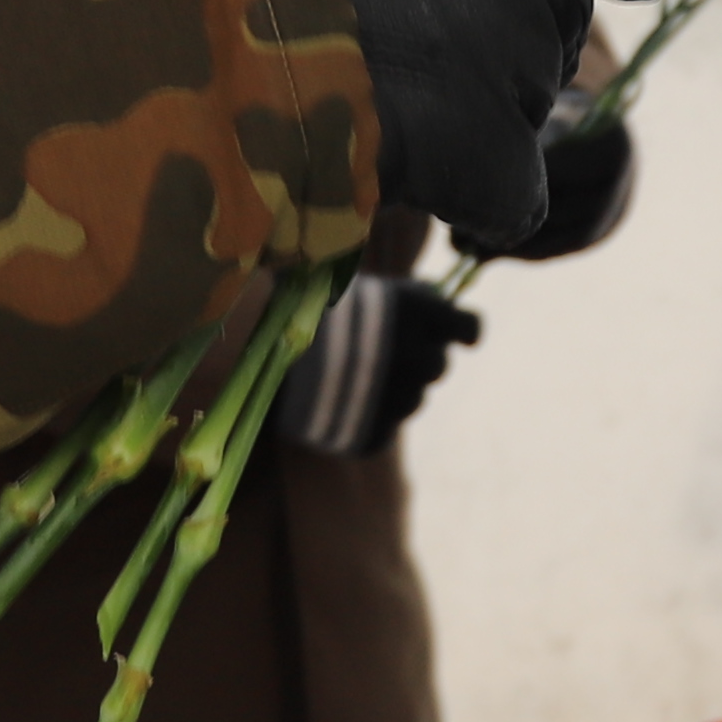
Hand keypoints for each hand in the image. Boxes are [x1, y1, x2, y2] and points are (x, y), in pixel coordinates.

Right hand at [279, 0, 673, 255]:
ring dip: (460, 117)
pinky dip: (463, 200)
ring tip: (347, 87)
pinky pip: (510, 196)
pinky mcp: (486, 142)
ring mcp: (515, 43)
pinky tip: (384, 169)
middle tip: (377, 41)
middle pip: (555, 25)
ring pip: (525, 111)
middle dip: (492, 44)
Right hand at [282, 267, 481, 455]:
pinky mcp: (372, 434)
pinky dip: (371, 418)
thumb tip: (434, 298)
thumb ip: (399, 296)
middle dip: (420, 358)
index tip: (460, 334)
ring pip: (413, 400)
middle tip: (388, 351)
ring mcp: (396, 400)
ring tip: (356, 375)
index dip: (463, 330)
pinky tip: (343, 403)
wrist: (255, 353)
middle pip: (438, 366)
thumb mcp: (356, 287)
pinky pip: (385, 429)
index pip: (466, 326)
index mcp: (416, 312)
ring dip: (395, 388)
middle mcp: (415, 356)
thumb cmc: (303, 307)